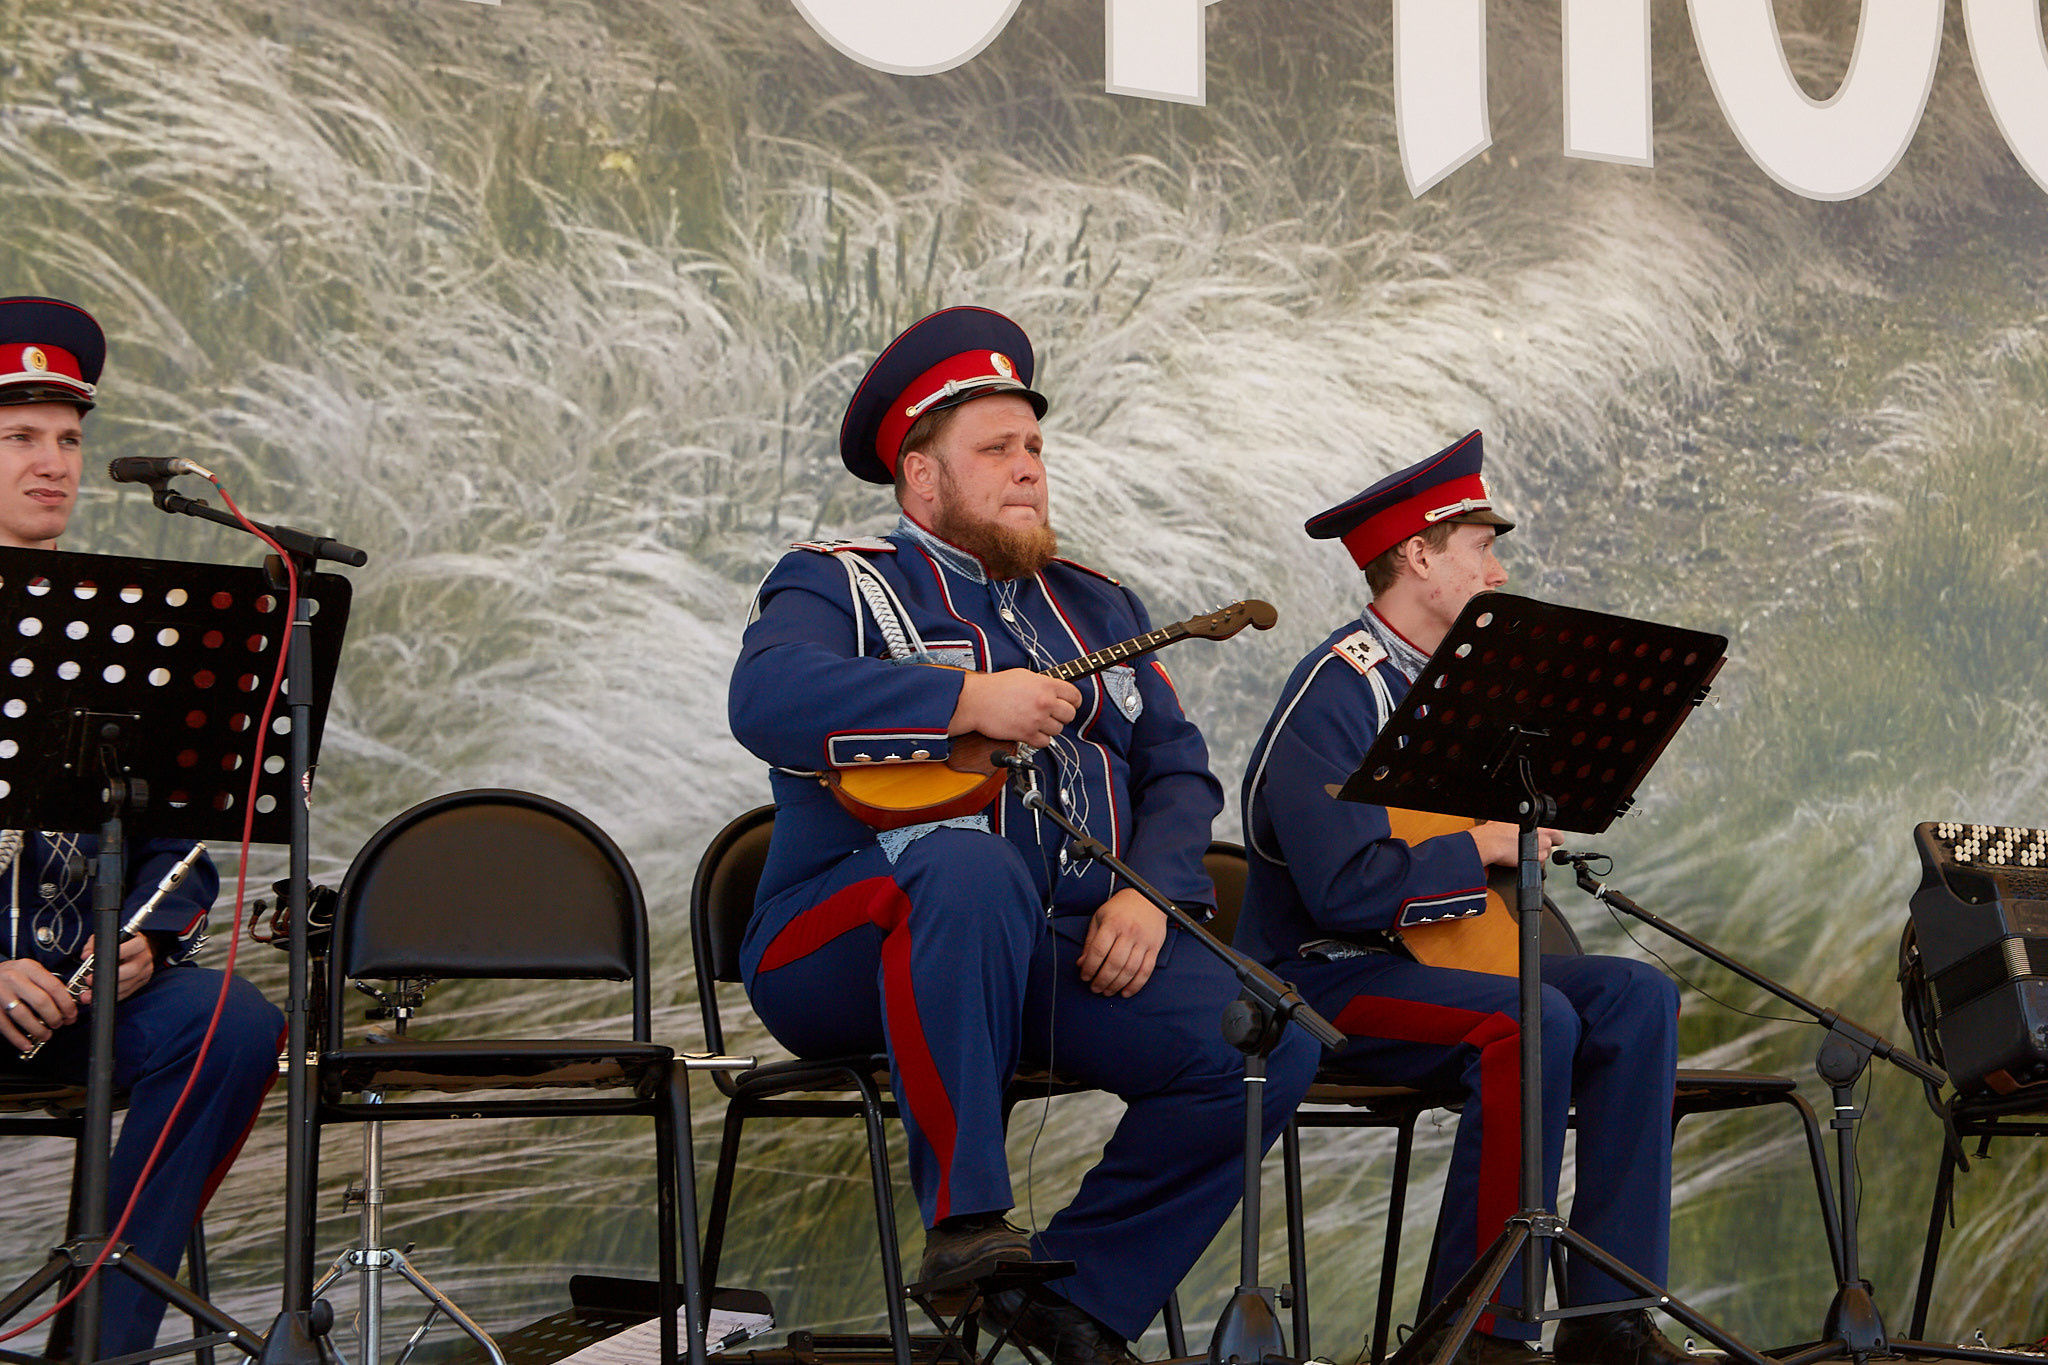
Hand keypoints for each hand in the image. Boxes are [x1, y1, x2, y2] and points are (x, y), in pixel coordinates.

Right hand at [0, 957, 74, 1052]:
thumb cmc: (11, 975)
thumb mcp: (29, 971)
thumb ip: (47, 984)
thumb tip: (70, 1003)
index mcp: (29, 968)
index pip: (54, 986)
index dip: (66, 1004)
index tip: (71, 1015)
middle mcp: (14, 979)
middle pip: (41, 1001)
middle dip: (54, 1017)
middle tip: (59, 1024)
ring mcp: (1, 993)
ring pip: (24, 1015)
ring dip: (38, 1029)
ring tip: (46, 1035)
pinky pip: (6, 1026)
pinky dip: (17, 1038)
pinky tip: (26, 1044)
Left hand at [76, 932, 154, 1005]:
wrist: (138, 950)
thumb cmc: (121, 942)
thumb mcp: (108, 937)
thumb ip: (95, 943)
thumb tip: (86, 956)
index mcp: (140, 943)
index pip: (135, 946)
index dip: (118, 953)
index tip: (99, 959)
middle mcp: (144, 958)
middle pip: (132, 970)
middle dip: (109, 977)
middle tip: (89, 980)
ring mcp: (144, 973)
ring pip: (127, 985)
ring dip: (106, 990)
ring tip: (87, 994)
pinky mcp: (140, 984)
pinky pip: (125, 993)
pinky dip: (110, 996)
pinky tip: (97, 996)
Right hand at [952, 669, 1081, 747]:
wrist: (976, 701)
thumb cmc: (995, 687)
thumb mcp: (1024, 675)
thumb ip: (1044, 683)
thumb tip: (1056, 690)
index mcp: (1046, 685)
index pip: (1075, 696)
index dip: (1074, 701)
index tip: (1070, 704)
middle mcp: (1044, 702)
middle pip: (1070, 715)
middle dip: (1062, 716)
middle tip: (1052, 714)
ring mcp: (1037, 719)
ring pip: (1058, 730)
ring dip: (1049, 728)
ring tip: (1037, 722)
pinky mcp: (1027, 734)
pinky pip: (1045, 742)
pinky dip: (1039, 739)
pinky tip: (1031, 731)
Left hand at [1077, 888, 1167, 997]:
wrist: (1147, 898)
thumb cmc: (1120, 908)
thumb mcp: (1100, 918)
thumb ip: (1090, 941)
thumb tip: (1082, 963)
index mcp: (1112, 924)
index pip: (1098, 951)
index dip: (1089, 967)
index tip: (1084, 976)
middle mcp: (1129, 933)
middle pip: (1114, 964)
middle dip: (1102, 980)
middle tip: (1095, 988)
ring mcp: (1143, 941)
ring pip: (1130, 970)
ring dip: (1117, 985)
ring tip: (1107, 992)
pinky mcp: (1154, 948)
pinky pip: (1146, 971)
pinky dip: (1136, 985)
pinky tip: (1126, 992)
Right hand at [1469, 822, 1559, 867]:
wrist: (1491, 843)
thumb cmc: (1498, 830)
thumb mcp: (1512, 820)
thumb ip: (1522, 822)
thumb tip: (1518, 823)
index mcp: (1542, 826)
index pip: (1558, 835)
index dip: (1552, 838)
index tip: (1545, 839)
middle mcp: (1545, 839)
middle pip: (1551, 846)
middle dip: (1543, 847)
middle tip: (1532, 846)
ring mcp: (1541, 852)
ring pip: (1545, 856)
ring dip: (1537, 855)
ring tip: (1523, 851)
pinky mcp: (1535, 862)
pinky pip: (1537, 864)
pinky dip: (1530, 862)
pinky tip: (1520, 857)